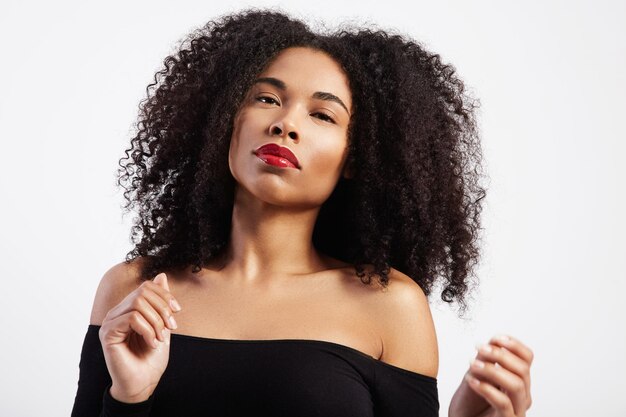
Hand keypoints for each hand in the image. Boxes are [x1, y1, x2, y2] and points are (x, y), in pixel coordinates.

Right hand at [98, 272, 181, 402]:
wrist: (144, 382)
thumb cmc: (151, 357)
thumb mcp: (162, 325)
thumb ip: (160, 302)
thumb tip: (161, 275)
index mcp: (128, 309)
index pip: (146, 287)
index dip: (165, 295)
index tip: (177, 311)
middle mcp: (116, 313)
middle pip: (142, 292)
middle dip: (162, 308)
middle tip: (171, 327)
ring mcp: (110, 322)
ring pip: (138, 304)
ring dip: (156, 321)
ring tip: (161, 338)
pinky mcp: (107, 333)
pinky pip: (132, 318)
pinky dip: (148, 330)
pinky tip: (152, 343)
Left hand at [448, 335, 533, 416]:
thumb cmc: (470, 402)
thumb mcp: (477, 374)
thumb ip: (486, 359)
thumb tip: (493, 342)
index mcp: (518, 381)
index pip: (527, 358)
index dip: (514, 345)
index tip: (496, 338)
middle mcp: (521, 396)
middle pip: (523, 370)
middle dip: (500, 355)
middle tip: (480, 349)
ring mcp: (516, 410)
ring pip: (517, 385)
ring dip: (493, 370)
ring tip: (473, 365)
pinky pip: (504, 404)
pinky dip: (487, 389)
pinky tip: (473, 382)